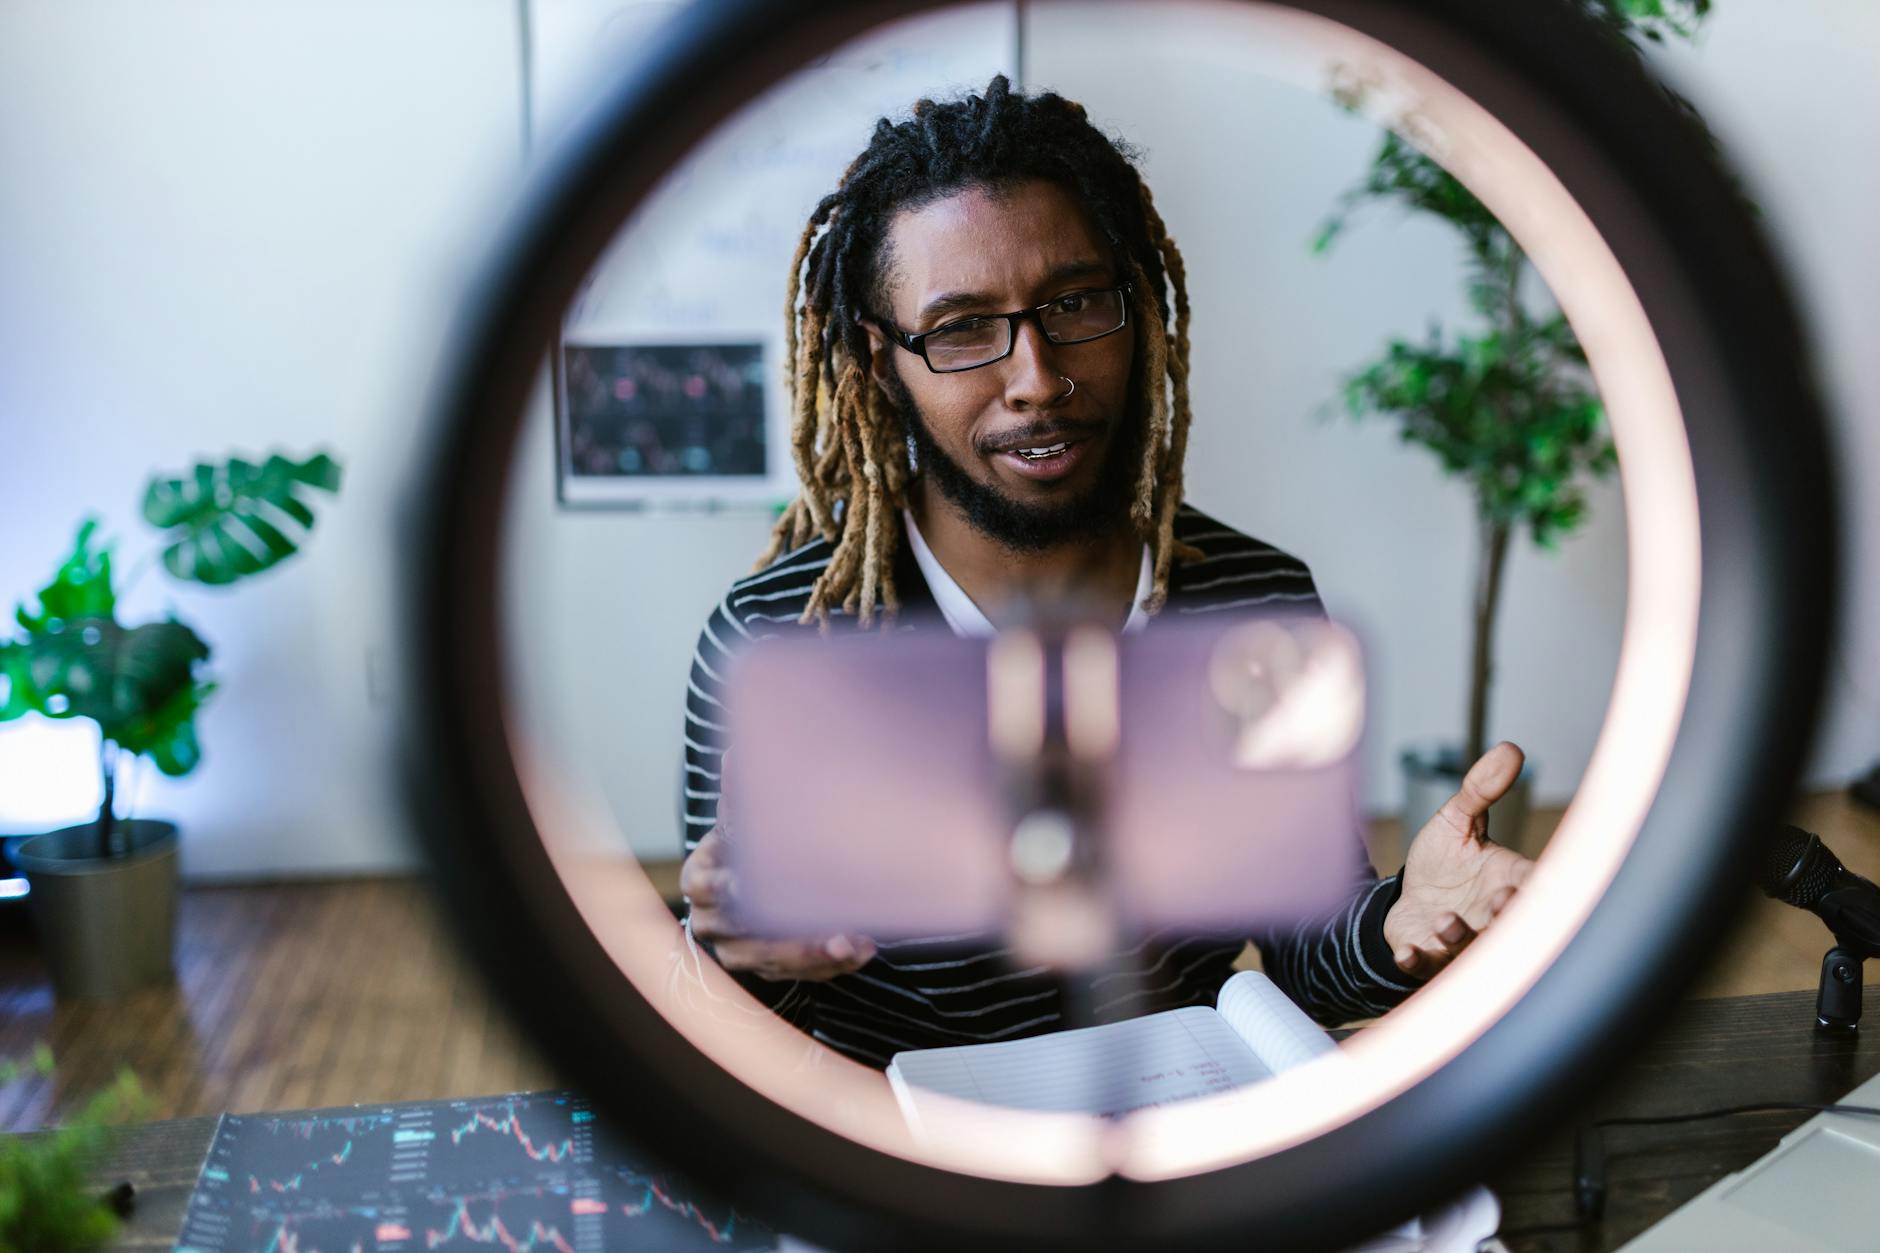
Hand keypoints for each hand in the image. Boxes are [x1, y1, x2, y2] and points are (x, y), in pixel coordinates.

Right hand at [678, 754, 875, 981]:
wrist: (748, 883)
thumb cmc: (746, 845)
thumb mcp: (740, 821)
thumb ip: (740, 796)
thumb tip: (738, 752)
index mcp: (700, 878)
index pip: (711, 885)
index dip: (736, 888)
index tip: (760, 884)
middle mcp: (712, 920)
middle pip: (746, 932)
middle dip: (789, 930)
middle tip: (831, 925)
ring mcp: (738, 950)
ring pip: (774, 958)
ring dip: (818, 953)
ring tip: (855, 941)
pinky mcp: (768, 969)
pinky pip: (799, 973)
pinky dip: (832, 964)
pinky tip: (862, 948)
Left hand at [1383, 741, 1534, 979]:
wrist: (1406, 896)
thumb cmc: (1443, 863)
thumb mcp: (1457, 821)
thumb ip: (1480, 790)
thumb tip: (1511, 748)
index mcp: (1506, 881)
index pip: (1533, 886)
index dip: (1536, 886)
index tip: (1534, 881)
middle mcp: (1487, 915)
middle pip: (1506, 923)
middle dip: (1505, 917)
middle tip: (1501, 902)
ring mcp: (1458, 940)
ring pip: (1466, 947)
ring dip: (1458, 937)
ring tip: (1446, 920)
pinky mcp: (1424, 954)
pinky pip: (1423, 966)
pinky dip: (1416, 960)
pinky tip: (1407, 951)